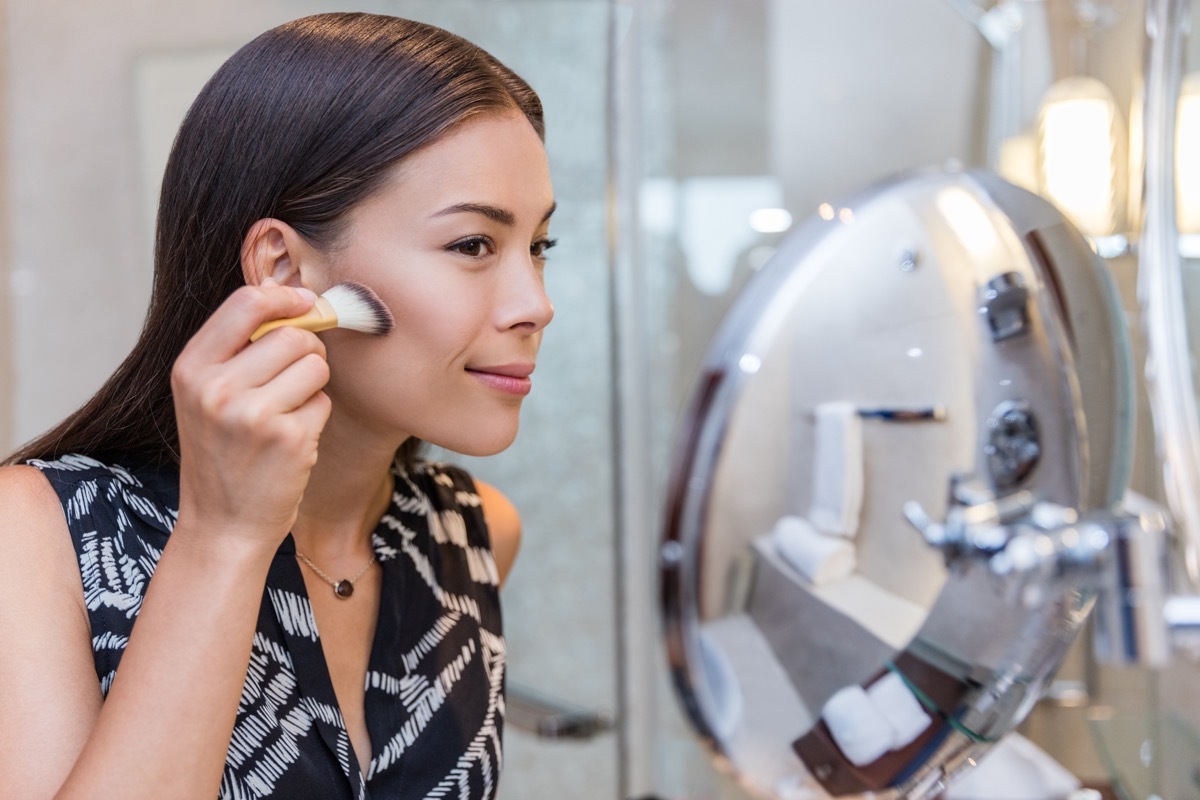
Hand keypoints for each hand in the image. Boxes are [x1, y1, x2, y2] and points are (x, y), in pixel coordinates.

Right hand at [171, 281, 331, 553]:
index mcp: (190, 368)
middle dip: (307, 351)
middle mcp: (216, 388)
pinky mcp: (288, 438)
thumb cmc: (222, 455)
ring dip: (313, 385)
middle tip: (294, 379)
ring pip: (315, 365)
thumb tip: (296, 300)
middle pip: (293, 334)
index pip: (246, 303)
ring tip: (287, 413)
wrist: (223, 525)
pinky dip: (315, 417)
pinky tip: (291, 442)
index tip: (305, 302)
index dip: (286, 297)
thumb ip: (237, 349)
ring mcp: (252, 414)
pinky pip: (323, 402)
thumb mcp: (206, 396)